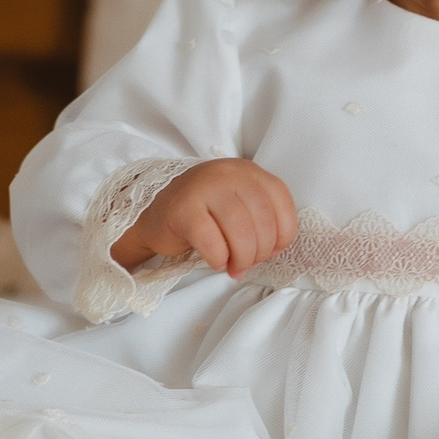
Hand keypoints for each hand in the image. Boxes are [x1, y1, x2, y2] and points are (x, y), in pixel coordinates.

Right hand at [111, 158, 298, 277]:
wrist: (155, 213)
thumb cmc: (203, 215)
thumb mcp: (238, 206)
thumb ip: (260, 219)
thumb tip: (273, 250)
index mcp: (247, 171)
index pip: (280, 199)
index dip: (283, 231)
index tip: (273, 250)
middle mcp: (227, 173)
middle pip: (261, 217)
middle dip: (260, 250)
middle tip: (247, 263)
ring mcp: (203, 188)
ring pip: (239, 228)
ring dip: (242, 257)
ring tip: (234, 266)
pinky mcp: (183, 209)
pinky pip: (211, 239)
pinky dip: (218, 257)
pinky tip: (216, 261)